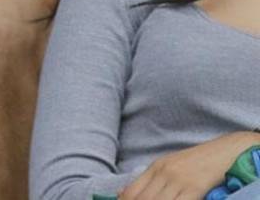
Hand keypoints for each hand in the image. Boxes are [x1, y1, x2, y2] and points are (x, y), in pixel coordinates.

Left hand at [119, 132, 258, 199]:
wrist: (223, 152)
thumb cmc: (197, 162)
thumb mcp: (169, 166)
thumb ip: (150, 180)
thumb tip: (125, 193)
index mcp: (155, 167)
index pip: (132, 191)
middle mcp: (163, 173)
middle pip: (143, 199)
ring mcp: (178, 180)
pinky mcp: (194, 188)